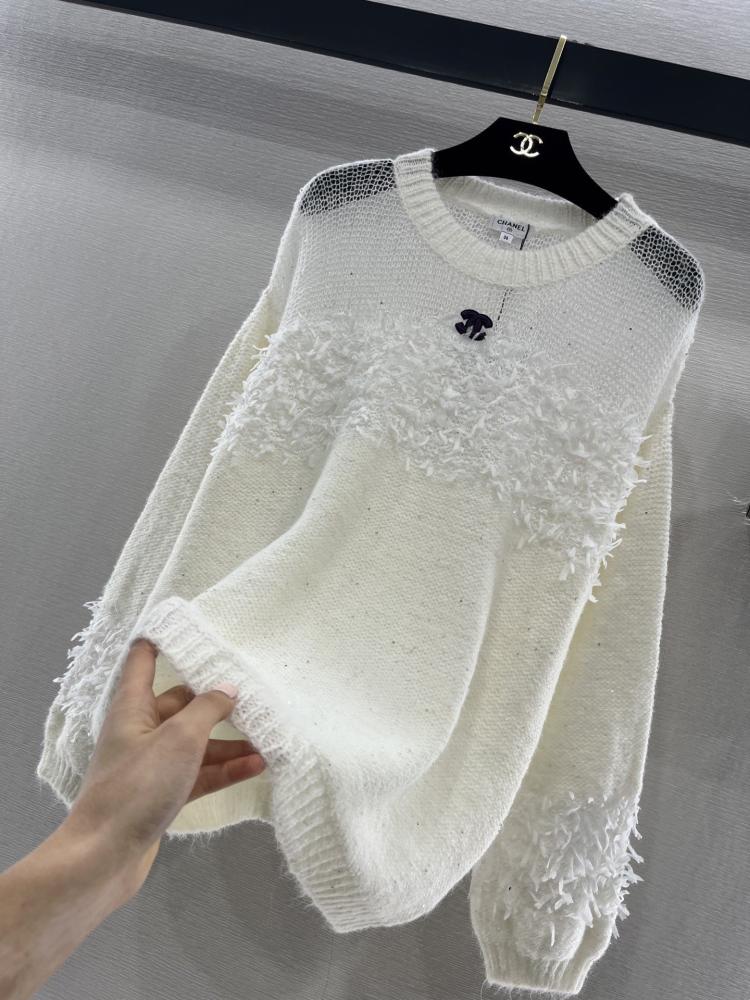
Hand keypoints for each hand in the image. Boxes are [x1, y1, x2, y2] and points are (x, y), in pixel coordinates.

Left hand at [65, 638, 264, 900]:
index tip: (193, 625)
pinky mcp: (162, 794)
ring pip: (196, 742)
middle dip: (217, 700)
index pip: (144, 659)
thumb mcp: (180, 738)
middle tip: (254, 692)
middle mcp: (140, 730)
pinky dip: (225, 769)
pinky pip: (199, 773)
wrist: (105, 857)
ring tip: (268, 738)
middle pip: (181, 703)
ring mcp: (151, 764)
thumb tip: (228, 688)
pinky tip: (257, 766)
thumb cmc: (137, 786)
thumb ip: (208, 708)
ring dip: (230, 741)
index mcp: (133, 706)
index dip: (163, 638)